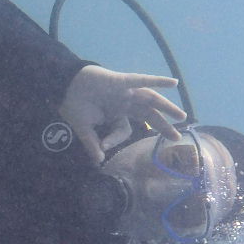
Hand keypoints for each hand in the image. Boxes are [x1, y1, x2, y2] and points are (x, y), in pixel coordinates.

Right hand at [58, 65, 186, 163]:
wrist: (62, 85)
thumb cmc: (73, 104)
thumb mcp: (84, 129)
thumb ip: (92, 144)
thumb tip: (99, 162)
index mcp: (116, 114)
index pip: (125, 129)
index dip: (114, 139)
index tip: (103, 145)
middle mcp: (124, 102)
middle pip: (149, 115)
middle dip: (163, 126)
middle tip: (176, 137)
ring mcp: (125, 91)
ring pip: (151, 100)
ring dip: (167, 107)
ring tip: (181, 116)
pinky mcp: (122, 81)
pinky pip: (142, 81)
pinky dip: (157, 81)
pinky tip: (174, 83)